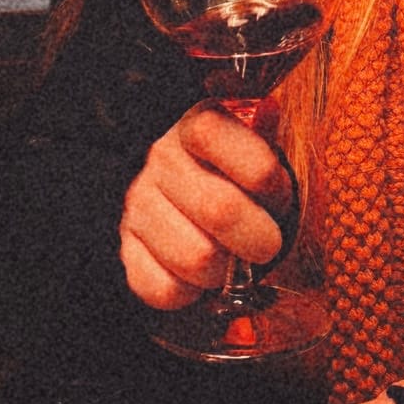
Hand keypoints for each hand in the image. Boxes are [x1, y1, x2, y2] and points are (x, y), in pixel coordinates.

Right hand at [119, 101, 292, 309]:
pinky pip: (163, 289)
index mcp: (200, 123)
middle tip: (267, 245)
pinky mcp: (126, 248)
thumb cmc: (231, 168)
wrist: (178, 188)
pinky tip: (197, 277)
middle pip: (221, 210)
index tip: (277, 195)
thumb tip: (267, 110)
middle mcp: (163, 158)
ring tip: (230, 261)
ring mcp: (140, 204)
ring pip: (195, 257)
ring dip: (224, 271)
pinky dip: (190, 292)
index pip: (235, 148)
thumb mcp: (252, 138)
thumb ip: (264, 128)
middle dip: (258, 238)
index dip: (268, 181)